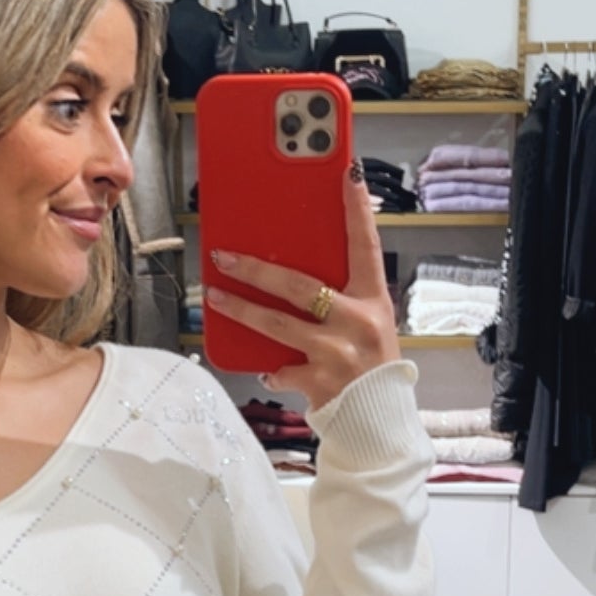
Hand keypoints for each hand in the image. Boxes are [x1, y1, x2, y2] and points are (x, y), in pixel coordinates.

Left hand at [204, 165, 400, 410]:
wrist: (380, 421)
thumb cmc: (370, 366)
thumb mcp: (368, 324)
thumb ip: (340, 300)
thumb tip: (289, 274)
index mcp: (373, 301)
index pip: (366, 245)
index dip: (356, 209)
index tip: (345, 174)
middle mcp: (359, 323)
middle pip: (300, 286)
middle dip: (257, 269)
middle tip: (225, 257)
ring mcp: (339, 353)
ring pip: (278, 324)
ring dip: (241, 310)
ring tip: (216, 297)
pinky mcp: (320, 382)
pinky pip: (280, 368)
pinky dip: (270, 367)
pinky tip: (264, 365)